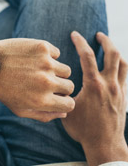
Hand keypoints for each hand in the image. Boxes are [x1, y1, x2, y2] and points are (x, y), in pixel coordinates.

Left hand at [0, 38, 74, 121]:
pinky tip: (33, 58)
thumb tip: (64, 114)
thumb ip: (43, 115)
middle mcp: (46, 83)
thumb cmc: (3, 89)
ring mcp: (46, 63)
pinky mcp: (43, 47)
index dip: (64, 101)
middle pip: (70, 86)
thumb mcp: (19, 109)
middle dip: (60, 86)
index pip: (70, 104)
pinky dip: (48, 56)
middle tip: (44, 82)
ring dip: (55, 71)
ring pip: (65, 70)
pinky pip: (56, 53)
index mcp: (41, 101)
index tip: (57, 96)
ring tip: (38, 70)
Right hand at [62, 32, 127, 164]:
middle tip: (98, 34)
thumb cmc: (84, 129)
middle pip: (112, 54)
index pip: (87, 56)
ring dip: (116, 51)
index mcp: (93, 85)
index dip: (80, 42)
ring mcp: (119, 90)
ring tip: (108, 46)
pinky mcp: (124, 96)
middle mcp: (109, 84)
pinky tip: (114, 65)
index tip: (75, 34)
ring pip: (123, 63)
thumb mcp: (67, 110)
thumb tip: (56, 85)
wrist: (104, 143)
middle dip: (105, 40)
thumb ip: (62, 96)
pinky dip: (121, 64)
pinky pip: (126, 74)